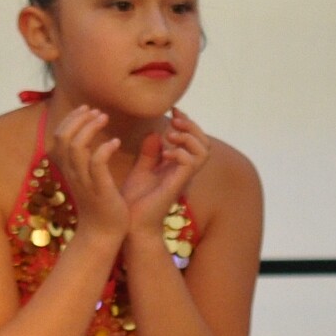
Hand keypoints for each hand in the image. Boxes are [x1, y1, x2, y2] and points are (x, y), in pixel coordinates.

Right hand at [48, 106, 132, 244]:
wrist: (104, 234)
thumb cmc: (101, 206)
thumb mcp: (90, 180)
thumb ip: (88, 161)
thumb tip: (94, 143)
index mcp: (68, 170)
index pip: (59, 137)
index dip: (71, 120)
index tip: (87, 110)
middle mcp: (72, 173)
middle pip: (63, 137)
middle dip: (78, 119)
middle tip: (96, 111)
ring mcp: (84, 181)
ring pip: (77, 146)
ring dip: (90, 128)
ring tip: (104, 118)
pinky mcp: (99, 189)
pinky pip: (96, 162)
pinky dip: (104, 148)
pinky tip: (115, 142)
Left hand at [121, 111, 209, 233]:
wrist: (131, 224)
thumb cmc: (135, 202)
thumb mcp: (141, 170)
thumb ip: (150, 153)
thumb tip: (156, 133)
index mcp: (178, 166)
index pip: (194, 140)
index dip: (188, 122)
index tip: (173, 111)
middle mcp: (185, 171)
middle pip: (205, 142)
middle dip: (192, 126)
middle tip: (173, 121)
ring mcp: (183, 178)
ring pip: (204, 150)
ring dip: (188, 137)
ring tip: (170, 136)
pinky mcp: (177, 184)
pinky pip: (191, 162)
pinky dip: (180, 152)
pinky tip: (164, 153)